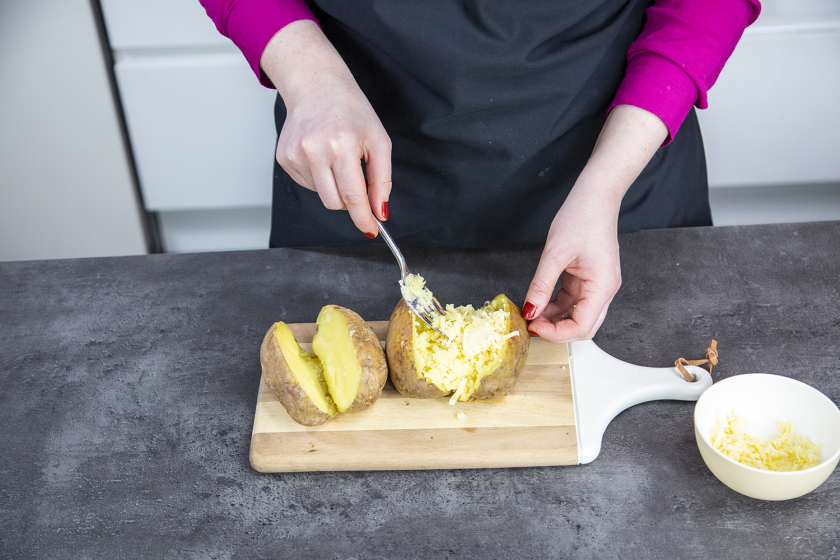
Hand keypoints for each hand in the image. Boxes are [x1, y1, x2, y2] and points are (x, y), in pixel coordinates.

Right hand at [260, 21, 390, 236]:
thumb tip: (380, 212)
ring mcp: (295, 155)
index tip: (370, 229)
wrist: (317, 86)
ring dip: (334, 186)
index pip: (352, 196)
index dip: (363, 217)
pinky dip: (320, 177)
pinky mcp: (284, 158)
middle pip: (334, 202)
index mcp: (340, 145)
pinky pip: (308, 184)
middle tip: (357, 178)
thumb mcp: (378, 141)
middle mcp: (314, 150)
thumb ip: (382, 180)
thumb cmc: (351, 111)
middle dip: (350, 200)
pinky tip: (322, 155)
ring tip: (337, 158)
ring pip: (321, 195)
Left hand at [522, 104, 668, 341]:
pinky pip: (573, 301)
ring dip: (555, 319)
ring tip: (531, 313)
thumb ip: (541, 285)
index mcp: (603, 286)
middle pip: (584, 326)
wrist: (595, 196)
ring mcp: (598, 285)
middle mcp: (605, 289)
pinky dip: (557, 306)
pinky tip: (539, 302)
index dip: (556, 333)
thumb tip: (529, 311)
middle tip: (531, 324)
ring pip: (578, 315)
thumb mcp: (554, 253)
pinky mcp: (589, 279)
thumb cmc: (581, 218)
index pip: (582, 326)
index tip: (533, 325)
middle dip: (557, 330)